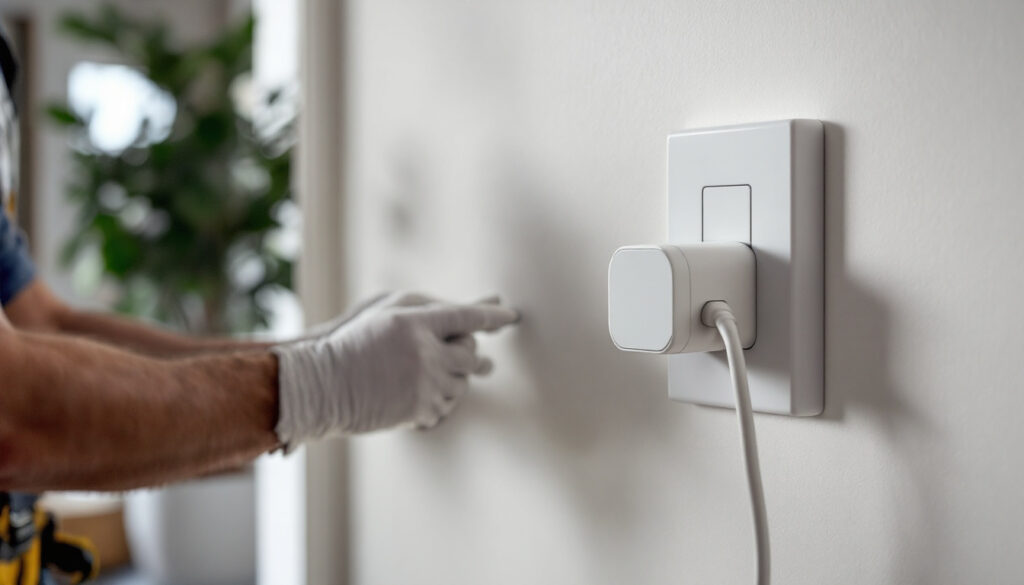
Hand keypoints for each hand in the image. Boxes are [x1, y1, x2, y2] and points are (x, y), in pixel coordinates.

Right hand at [272, 296, 518, 448]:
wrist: (322, 386)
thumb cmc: (351, 343)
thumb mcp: (384, 311)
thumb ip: (426, 309)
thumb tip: (470, 318)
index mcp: (414, 323)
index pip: (466, 316)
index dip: (491, 315)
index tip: (510, 315)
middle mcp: (425, 353)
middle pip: (469, 353)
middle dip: (466, 352)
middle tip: (460, 352)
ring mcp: (425, 385)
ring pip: (462, 382)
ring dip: (452, 377)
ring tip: (427, 373)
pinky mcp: (421, 411)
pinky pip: (447, 405)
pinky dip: (439, 399)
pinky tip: (418, 393)